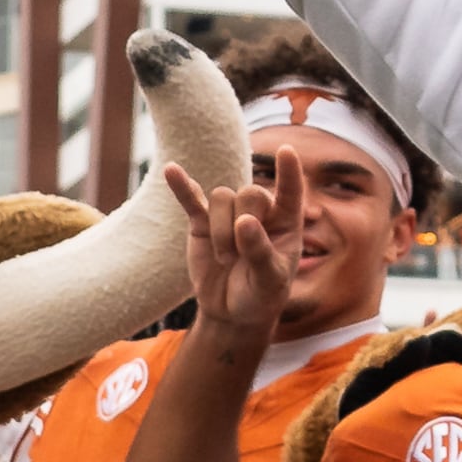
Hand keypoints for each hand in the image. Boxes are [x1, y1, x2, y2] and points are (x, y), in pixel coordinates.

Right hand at [164, 151, 302, 348]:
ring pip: (222, 197)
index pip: (291, 191)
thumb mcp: (270, 281)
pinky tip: (170, 171)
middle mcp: (260, 211)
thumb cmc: (261, 295)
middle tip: (236, 259)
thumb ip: (260, 251)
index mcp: (286, 222)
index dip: (289, 172)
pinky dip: (182, 186)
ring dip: (220, 231)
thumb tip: (244, 221)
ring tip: (224, 259)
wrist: (232, 311)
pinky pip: (192, 199)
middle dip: (240, 226)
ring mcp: (229, 214)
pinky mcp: (202, 223)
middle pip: (249, 192)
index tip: (286, 150)